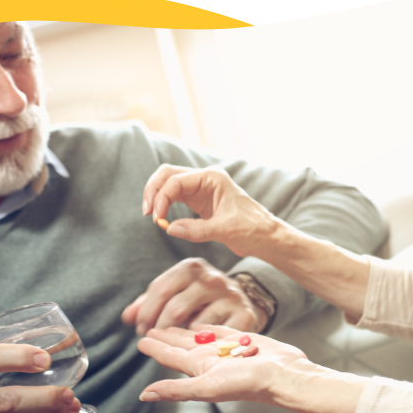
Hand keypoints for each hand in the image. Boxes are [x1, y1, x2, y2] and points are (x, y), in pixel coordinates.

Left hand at [121, 258, 267, 335]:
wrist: (243, 303)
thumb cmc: (201, 300)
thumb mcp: (177, 293)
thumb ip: (150, 303)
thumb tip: (127, 317)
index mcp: (191, 267)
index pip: (160, 289)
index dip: (146, 312)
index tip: (140, 330)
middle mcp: (212, 278)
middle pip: (176, 308)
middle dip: (159, 329)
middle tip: (152, 342)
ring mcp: (230, 296)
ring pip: (196, 325)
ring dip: (181, 340)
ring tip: (176, 344)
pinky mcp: (244, 315)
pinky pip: (217, 336)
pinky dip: (204, 344)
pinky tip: (200, 346)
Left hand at [136, 324, 307, 403]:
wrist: (285, 375)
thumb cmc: (249, 383)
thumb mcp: (207, 387)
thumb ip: (176, 390)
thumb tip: (144, 395)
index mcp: (200, 369)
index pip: (171, 357)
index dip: (155, 348)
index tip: (140, 340)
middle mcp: (211, 360)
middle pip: (182, 346)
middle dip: (165, 337)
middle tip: (148, 326)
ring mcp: (228, 350)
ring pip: (200, 337)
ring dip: (184, 330)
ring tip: (172, 321)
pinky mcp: (244, 339)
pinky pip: (222, 331)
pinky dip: (210, 326)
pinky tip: (203, 323)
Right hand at [141, 164, 279, 257]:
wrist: (265, 237)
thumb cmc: (253, 229)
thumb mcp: (225, 230)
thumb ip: (196, 230)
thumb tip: (169, 228)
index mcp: (212, 178)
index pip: (177, 181)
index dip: (162, 198)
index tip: (157, 218)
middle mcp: (205, 179)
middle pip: (168, 175)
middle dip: (154, 191)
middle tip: (147, 213)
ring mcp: (201, 189)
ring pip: (169, 184)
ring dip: (157, 197)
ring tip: (152, 216)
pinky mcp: (199, 201)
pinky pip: (175, 197)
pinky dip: (165, 205)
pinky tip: (162, 219)